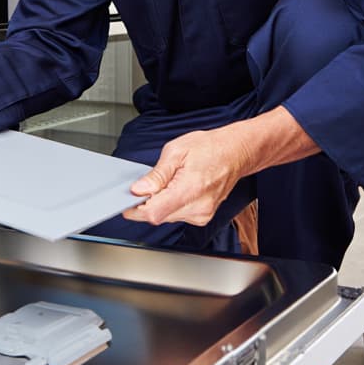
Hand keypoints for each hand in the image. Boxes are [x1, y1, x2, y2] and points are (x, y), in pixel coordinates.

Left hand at [123, 128, 251, 227]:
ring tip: (172, 182)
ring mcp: (202, 214)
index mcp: (190, 190)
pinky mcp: (204, 216)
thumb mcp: (177, 151)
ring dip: (162, 203)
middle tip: (152, 184)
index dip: (136, 210)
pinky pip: (178, 215)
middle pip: (159, 216)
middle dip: (149, 202)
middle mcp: (198, 207)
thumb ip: (156, 174)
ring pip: (167, 217)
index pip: (154, 213)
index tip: (127, 204)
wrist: (236, 151)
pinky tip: (179, 189)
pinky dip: (173, 204)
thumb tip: (139, 189)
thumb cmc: (211, 147)